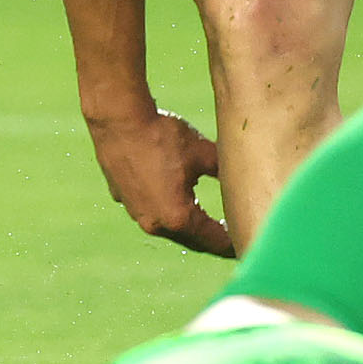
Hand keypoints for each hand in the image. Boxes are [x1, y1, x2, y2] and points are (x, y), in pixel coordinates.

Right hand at [88, 109, 232, 255]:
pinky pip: (148, 209)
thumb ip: (224, 172)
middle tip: (228, 238)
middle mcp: (155, 223)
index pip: (213, 240)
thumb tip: (243, 179)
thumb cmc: (161, 136)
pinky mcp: (122, 197)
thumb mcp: (203, 154)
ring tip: (202, 220)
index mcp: (178, 217)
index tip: (244, 244)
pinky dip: (163, 208)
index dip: (231, 244)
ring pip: (168, 227)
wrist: (118, 119)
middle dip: (210, 239)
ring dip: (186, 225)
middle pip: (190, 239)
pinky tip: (169, 194)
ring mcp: (135, 212)